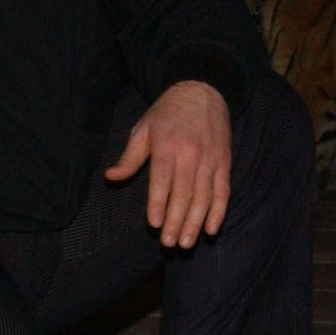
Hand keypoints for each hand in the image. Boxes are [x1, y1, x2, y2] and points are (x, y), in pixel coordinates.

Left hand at [104, 81, 232, 247]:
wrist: (202, 90)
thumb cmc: (166, 113)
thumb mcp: (141, 129)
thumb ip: (129, 157)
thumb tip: (110, 178)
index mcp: (167, 147)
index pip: (162, 181)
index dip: (158, 204)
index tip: (154, 225)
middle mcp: (191, 155)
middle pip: (184, 194)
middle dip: (176, 221)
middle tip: (170, 243)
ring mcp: (211, 159)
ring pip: (204, 197)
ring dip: (195, 222)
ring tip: (187, 242)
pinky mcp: (225, 162)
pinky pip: (223, 191)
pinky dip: (219, 211)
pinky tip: (211, 228)